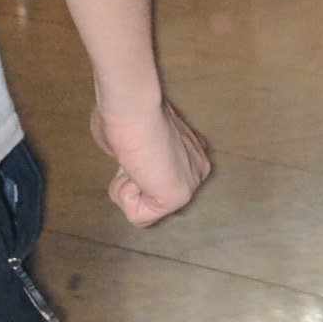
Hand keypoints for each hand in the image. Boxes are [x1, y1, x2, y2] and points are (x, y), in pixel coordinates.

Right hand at [92, 90, 212, 224]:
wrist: (133, 107)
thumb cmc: (126, 114)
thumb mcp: (132, 141)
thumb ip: (137, 159)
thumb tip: (126, 163)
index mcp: (190, 153)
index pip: (158, 180)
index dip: (132, 169)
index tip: (133, 148)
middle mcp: (197, 169)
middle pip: (152, 198)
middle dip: (131, 181)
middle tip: (132, 156)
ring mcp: (190, 184)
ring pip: (143, 209)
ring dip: (125, 186)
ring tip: (133, 159)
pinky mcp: (178, 197)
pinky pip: (138, 215)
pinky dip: (125, 195)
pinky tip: (135, 169)